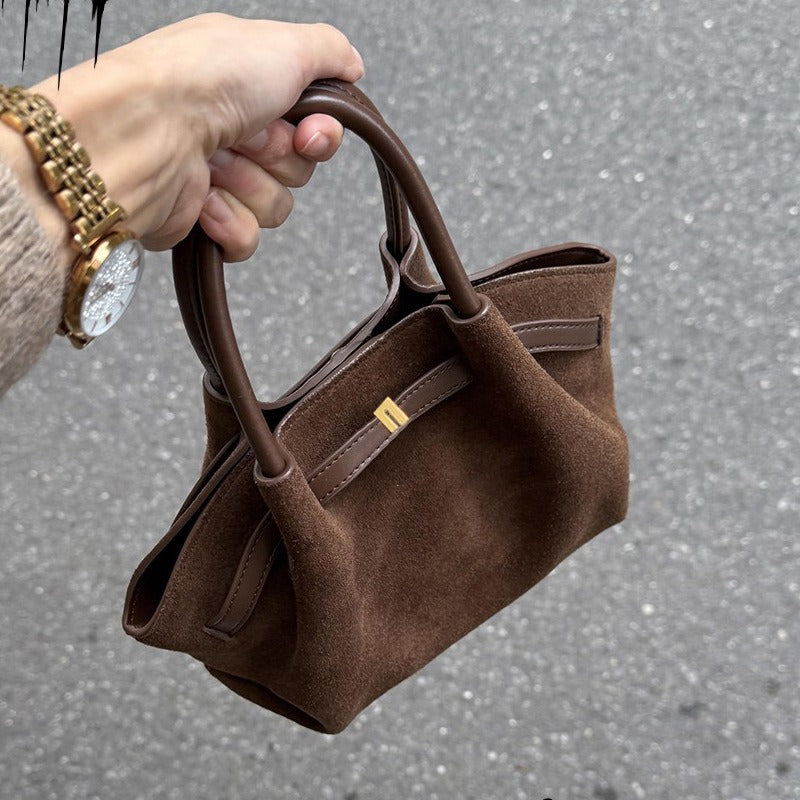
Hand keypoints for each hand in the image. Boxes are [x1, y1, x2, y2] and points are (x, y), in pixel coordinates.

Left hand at [26, 13, 363, 262]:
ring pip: (274, 206)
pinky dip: (229, 221)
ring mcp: (214, 176)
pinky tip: (205, 199)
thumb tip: (353, 64)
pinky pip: (246, 238)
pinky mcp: (199, 220)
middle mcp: (232, 129)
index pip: (313, 128)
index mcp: (249, 88)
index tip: (310, 133)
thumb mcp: (284, 45)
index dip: (321, 136)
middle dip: (278, 158)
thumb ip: (328, 51)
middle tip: (245, 138)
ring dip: (250, 186)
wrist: (144, 132)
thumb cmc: (202, 82)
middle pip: (297, 169)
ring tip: (215, 164)